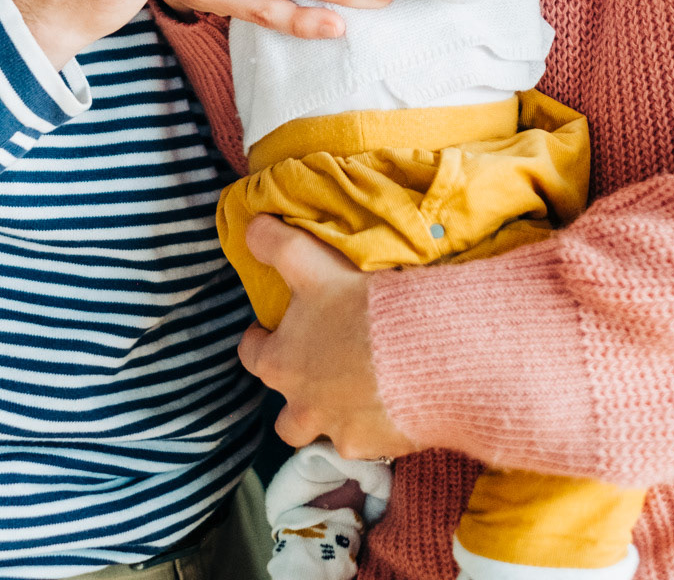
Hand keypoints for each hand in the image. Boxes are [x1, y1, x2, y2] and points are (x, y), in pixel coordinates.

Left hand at [238, 216, 418, 460]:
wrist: (425, 352)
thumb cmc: (360, 306)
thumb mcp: (311, 263)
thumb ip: (276, 246)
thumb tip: (248, 227)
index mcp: (281, 361)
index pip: (252, 355)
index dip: (259, 342)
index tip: (268, 332)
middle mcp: (301, 405)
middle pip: (284, 415)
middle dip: (295, 397)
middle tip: (319, 372)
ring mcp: (337, 431)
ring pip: (321, 436)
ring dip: (330, 420)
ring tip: (354, 399)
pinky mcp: (373, 446)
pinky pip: (366, 445)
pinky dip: (374, 429)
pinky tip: (393, 408)